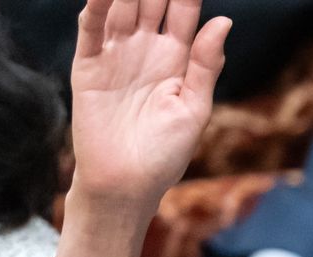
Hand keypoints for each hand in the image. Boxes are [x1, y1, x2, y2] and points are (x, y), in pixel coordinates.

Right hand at [42, 0, 229, 256]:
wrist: (126, 184)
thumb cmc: (166, 154)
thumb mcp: (194, 108)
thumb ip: (205, 64)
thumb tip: (224, 21)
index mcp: (177, 60)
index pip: (182, 12)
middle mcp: (146, 52)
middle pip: (150, 3)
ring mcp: (116, 57)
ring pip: (121, 8)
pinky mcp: (89, 67)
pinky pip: (91, 30)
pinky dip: (97, 7)